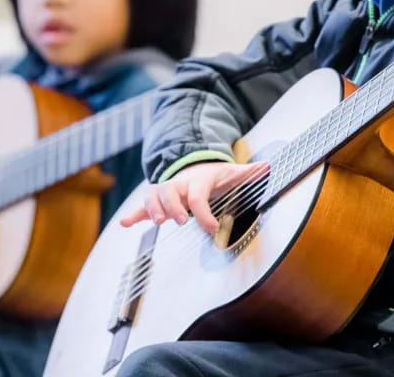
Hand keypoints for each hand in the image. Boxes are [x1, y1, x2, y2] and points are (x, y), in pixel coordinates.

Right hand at [120, 161, 268, 234]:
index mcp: (198, 180)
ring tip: (158, 223)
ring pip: (154, 196)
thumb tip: (268, 166)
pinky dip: (134, 214)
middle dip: (173, 206)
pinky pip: (143, 206)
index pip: (198, 195)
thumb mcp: (231, 173)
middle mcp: (179, 184)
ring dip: (153, 209)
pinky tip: (125, 224)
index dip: (204, 212)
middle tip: (180, 221)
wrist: (194, 167)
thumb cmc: (213, 176)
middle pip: (170, 191)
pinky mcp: (158, 201)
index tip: (212, 228)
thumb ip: (248, 172)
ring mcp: (167, 191)